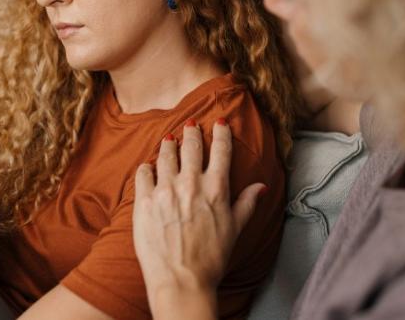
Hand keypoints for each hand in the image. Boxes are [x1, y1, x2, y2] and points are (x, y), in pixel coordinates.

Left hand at [132, 120, 266, 319]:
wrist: (181, 280)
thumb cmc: (211, 258)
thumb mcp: (235, 229)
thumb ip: (247, 203)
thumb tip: (262, 186)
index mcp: (216, 189)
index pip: (221, 151)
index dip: (221, 133)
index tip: (220, 123)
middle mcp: (190, 184)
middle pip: (191, 147)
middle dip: (192, 133)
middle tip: (191, 125)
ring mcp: (165, 190)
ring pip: (165, 155)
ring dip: (168, 144)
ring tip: (169, 139)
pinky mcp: (144, 201)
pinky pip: (143, 173)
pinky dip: (146, 167)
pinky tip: (148, 166)